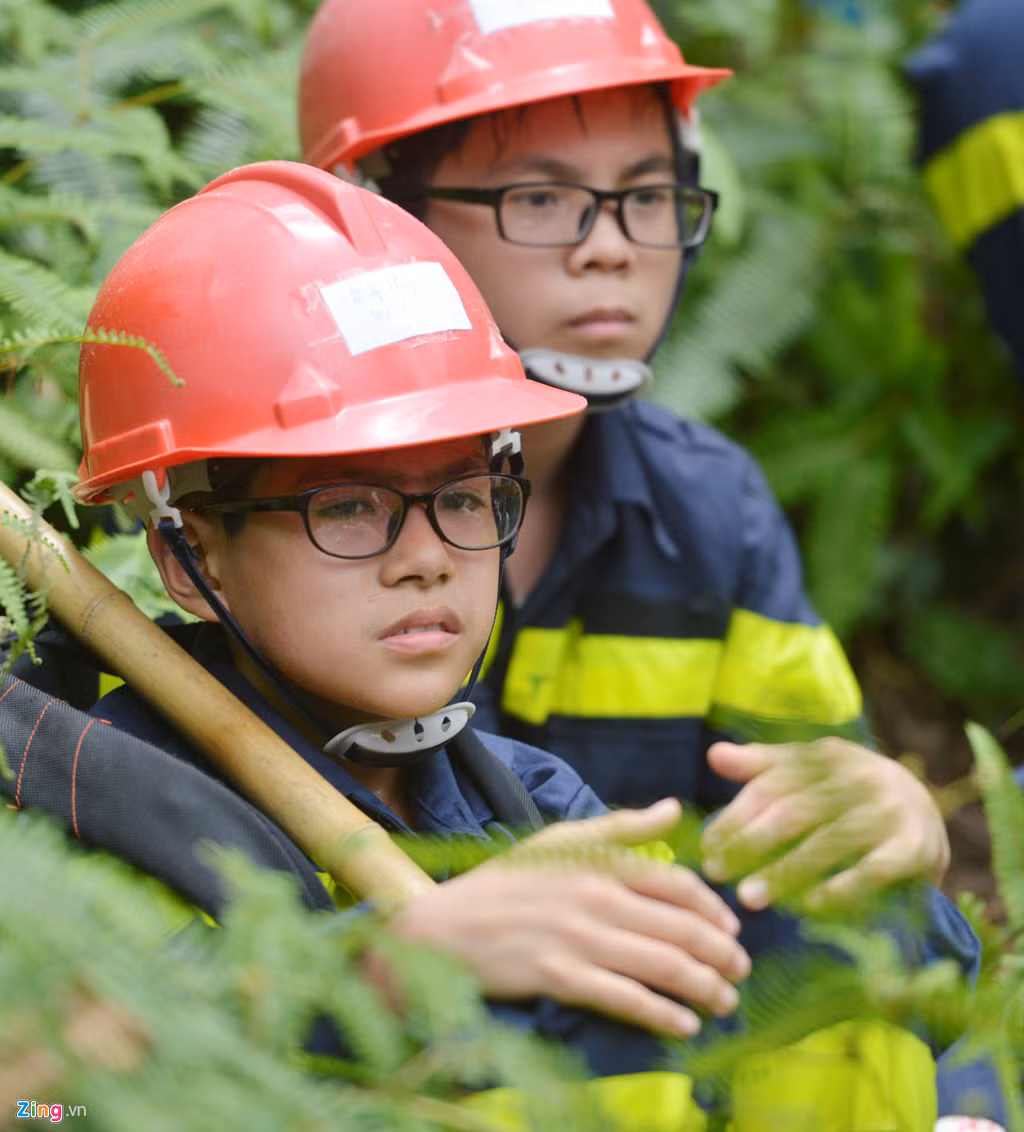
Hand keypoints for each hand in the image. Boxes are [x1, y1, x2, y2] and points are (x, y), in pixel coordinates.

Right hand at [379, 799, 750, 1037]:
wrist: (446, 926)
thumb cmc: (507, 881)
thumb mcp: (560, 840)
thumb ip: (622, 827)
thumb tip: (674, 809)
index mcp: (599, 862)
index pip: (677, 885)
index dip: (714, 910)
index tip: (733, 928)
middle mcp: (596, 898)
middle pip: (680, 928)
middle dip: (721, 953)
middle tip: (741, 969)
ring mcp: (579, 939)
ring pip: (662, 965)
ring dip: (704, 987)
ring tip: (725, 1001)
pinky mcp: (560, 977)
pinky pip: (625, 999)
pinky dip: (662, 1014)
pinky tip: (685, 1025)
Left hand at [700, 738, 949, 910]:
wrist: (926, 808)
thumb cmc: (846, 792)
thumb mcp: (808, 770)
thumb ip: (762, 766)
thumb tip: (714, 755)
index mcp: (827, 757)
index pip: (771, 785)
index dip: (736, 816)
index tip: (706, 847)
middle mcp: (859, 777)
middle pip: (794, 811)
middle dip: (750, 844)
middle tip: (716, 874)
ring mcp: (889, 811)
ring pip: (827, 842)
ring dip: (785, 872)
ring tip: (749, 899)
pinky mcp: (913, 846)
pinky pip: (873, 869)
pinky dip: (842, 887)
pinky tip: (810, 906)